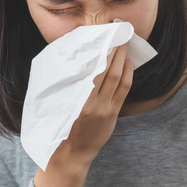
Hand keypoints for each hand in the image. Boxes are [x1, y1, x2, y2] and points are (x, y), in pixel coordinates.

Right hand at [51, 44, 133, 166]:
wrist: (71, 154)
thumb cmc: (60, 127)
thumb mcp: (59, 104)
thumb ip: (70, 85)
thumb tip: (77, 59)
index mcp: (78, 100)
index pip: (94, 70)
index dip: (102, 52)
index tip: (104, 35)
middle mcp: (93, 104)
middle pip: (108, 70)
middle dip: (115, 50)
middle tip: (118, 32)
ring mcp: (106, 109)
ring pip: (118, 78)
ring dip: (123, 58)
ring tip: (124, 42)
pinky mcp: (113, 113)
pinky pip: (124, 89)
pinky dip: (127, 73)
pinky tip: (127, 62)